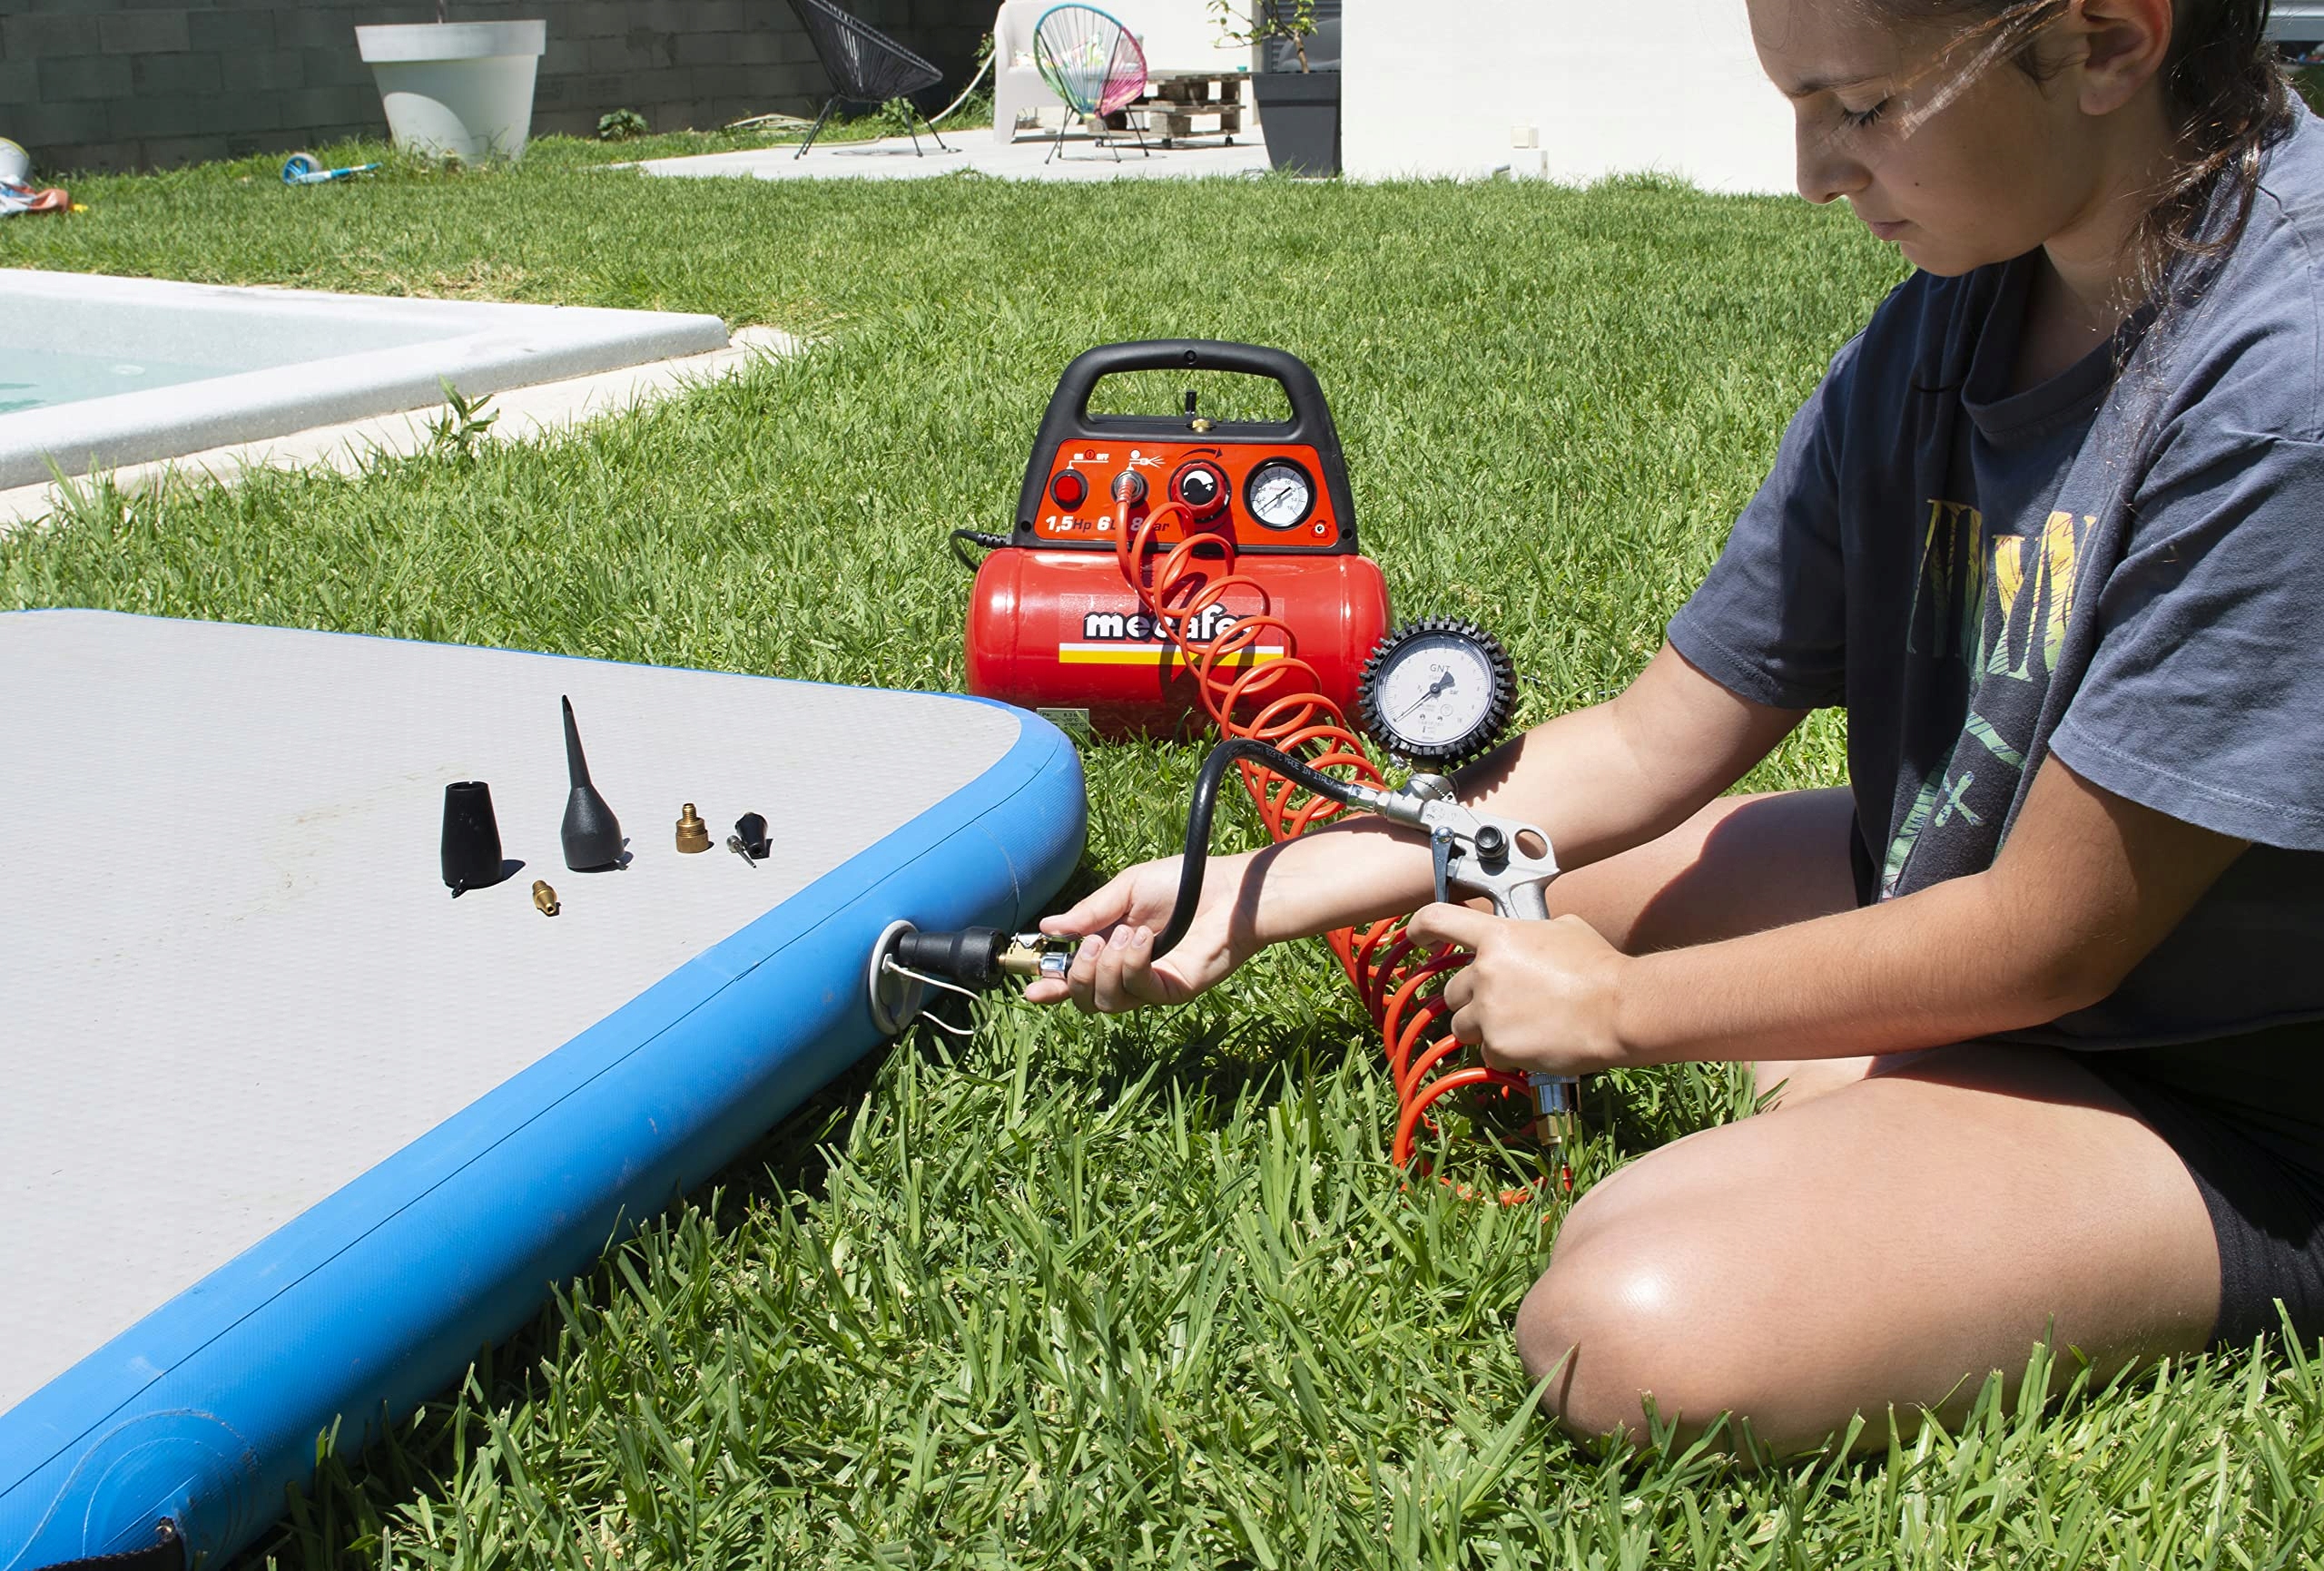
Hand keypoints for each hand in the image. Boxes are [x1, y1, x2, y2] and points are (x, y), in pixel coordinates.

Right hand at [1024, 852, 1258, 1012]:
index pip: (1075, 977)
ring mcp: (1149, 984)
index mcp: (1110, 946)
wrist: (1227, 891)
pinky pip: (1138, 991)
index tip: (1031, 987)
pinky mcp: (1172, 990)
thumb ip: (1089, 912)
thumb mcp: (1126, 889)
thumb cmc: (1182, 885)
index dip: (1052, 986)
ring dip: (1106, 967)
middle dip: (1077, 975)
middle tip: (1090, 944)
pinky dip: (1132, 964)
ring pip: (1108, 1001)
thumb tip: (1049, 928)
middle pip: (1086, 999)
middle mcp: (1127, 971)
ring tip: (1125, 934)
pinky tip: (1143, 940)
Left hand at [1402, 904, 1631, 1075]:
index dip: (1418, 928)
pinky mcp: (1498, 1045)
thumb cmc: (1600, 969)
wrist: (1619, 1010)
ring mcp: (1488, 1011)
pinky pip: (1486, 1053)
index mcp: (1497, 936)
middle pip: (1451, 990)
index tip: (1414, 936)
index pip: (1437, 920)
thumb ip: (1530, 932)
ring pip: (1462, 1025)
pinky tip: (1533, 1044)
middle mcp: (1485, 972)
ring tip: (1521, 1026)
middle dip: (1472, 999)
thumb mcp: (1564, 930)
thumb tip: (1528, 935)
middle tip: (1505, 1004)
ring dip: (1484, 1027)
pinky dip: (1504, 1053)